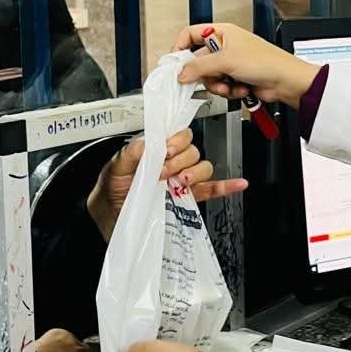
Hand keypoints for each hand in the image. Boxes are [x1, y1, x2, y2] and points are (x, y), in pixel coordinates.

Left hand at [86, 128, 248, 240]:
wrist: (111, 217)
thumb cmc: (112, 189)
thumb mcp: (114, 168)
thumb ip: (130, 153)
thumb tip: (148, 142)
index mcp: (157, 149)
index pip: (179, 134)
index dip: (176, 141)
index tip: (164, 151)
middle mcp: (172, 162)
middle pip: (193, 150)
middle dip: (179, 160)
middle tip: (163, 172)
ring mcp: (181, 181)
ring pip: (203, 167)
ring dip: (194, 173)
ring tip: (179, 182)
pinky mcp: (187, 199)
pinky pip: (211, 190)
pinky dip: (227, 186)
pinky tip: (238, 184)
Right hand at [172, 23, 319, 108]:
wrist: (285, 81)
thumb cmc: (266, 62)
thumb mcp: (226, 61)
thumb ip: (199, 67)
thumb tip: (181, 72)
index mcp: (222, 32)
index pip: (191, 34)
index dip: (181, 47)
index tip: (175, 62)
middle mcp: (225, 46)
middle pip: (198, 61)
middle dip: (204, 74)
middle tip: (208, 79)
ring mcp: (230, 63)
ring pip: (209, 77)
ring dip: (218, 85)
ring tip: (230, 85)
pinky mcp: (236, 79)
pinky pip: (220, 87)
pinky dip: (228, 91)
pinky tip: (240, 88)